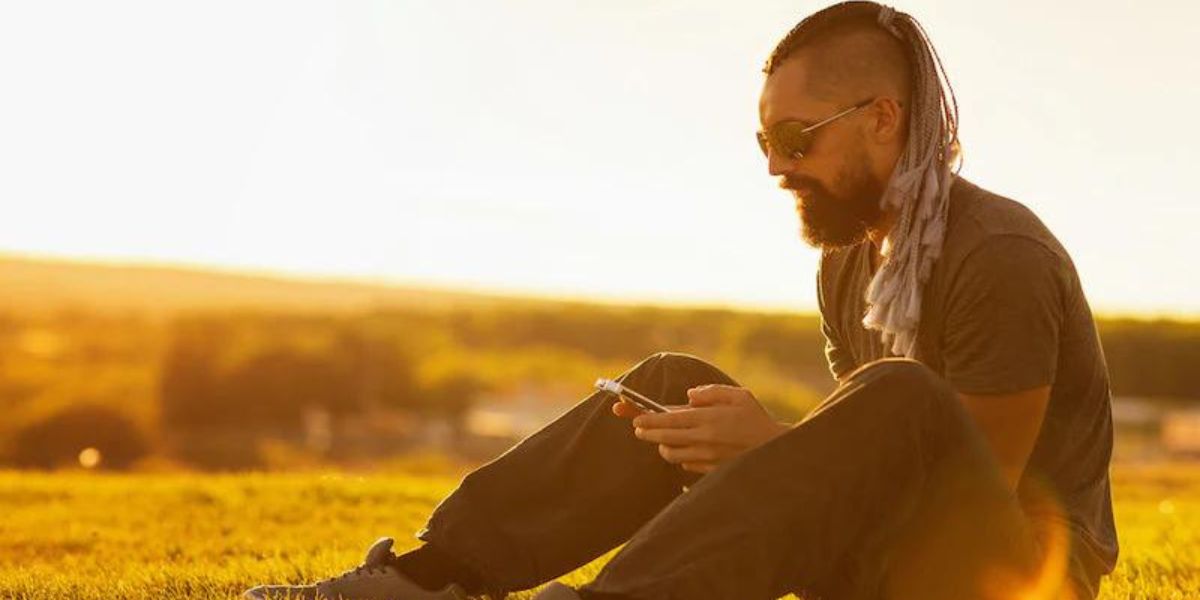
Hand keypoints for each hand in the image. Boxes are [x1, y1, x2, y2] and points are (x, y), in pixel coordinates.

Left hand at [628, 384, 789, 473]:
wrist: (777, 451)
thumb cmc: (757, 419)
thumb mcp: (739, 396)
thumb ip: (711, 392)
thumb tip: (689, 396)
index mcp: (708, 418)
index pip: (668, 419)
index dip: (647, 419)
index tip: (634, 418)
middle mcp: (704, 439)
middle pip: (663, 439)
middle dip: (646, 432)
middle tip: (639, 428)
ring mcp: (707, 457)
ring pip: (671, 454)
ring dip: (662, 446)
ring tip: (662, 438)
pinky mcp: (710, 470)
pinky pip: (686, 465)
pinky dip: (680, 456)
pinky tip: (684, 448)